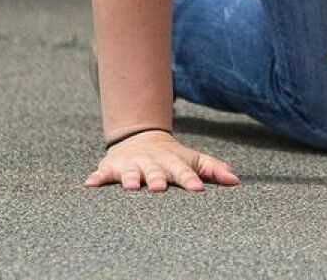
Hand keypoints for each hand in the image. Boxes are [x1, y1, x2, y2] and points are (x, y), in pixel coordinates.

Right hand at [83, 129, 239, 192]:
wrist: (141, 137)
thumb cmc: (172, 157)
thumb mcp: (193, 159)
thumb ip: (213, 169)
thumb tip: (236, 179)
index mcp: (172, 162)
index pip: (183, 171)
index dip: (191, 179)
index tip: (198, 189)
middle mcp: (152, 163)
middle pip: (156, 171)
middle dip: (158, 179)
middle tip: (160, 188)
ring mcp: (132, 164)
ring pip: (131, 172)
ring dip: (131, 178)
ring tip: (131, 187)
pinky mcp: (112, 168)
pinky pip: (103, 174)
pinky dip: (97, 178)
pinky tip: (90, 184)